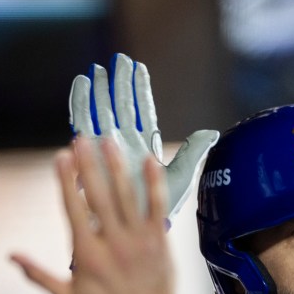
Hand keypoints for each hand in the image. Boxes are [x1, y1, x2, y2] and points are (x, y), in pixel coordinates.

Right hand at [13, 137, 185, 293]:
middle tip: (82, 140)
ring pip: (128, 196)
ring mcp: (139, 240)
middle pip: (99, 196)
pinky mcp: (160, 239)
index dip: (66, 181)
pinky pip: (158, 205)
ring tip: (109, 142)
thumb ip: (38, 275)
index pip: (74, 209)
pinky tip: (149, 160)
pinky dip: (154, 183)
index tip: (61, 158)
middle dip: (89, 165)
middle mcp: (113, 243)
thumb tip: (10, 256)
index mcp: (88, 254)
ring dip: (117, 166)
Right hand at [70, 53, 219, 216]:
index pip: (142, 111)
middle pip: (121, 108)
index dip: (139, 89)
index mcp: (144, 146)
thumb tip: (212, 132)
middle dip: (119, 85)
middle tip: (116, 60)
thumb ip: (193, 153)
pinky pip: (84, 127)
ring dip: (100, 94)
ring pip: (103, 115)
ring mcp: (109, 151)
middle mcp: (126, 145)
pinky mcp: (91, 156)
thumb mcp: (181, 178)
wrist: (136, 234)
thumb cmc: (157, 208)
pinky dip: (82, 108)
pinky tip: (81, 92)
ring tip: (97, 71)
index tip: (137, 67)